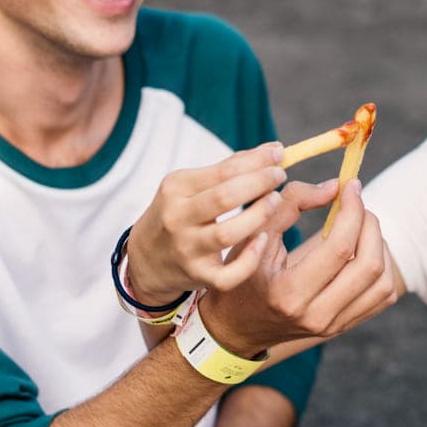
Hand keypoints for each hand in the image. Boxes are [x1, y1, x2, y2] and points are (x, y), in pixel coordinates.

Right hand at [126, 143, 288, 304]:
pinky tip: (263, 241)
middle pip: (225, 197)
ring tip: (275, 201)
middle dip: (259, 183)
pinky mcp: (198, 276)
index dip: (255, 162)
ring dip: (259, 215)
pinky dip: (249, 259)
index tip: (278, 155)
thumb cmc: (179, 213)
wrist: (147, 258)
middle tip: (279, 175)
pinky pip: (228, 275)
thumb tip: (272, 151)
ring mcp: (187, 249)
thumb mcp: (190, 185)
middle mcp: (178, 218)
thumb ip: (228, 168)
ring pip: (228, 234)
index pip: (222, 171)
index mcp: (176, 188)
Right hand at [198, 177, 398, 355]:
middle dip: (370, 225)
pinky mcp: (343, 327)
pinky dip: (382, 267)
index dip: (352, 210)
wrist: (238, 324)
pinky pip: (383, 296)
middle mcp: (315, 316)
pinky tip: (363, 249)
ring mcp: (332, 326)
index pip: (340, 248)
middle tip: (356, 204)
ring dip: (379, 245)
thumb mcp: (256, 233)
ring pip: (383, 283)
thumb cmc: (243, 272)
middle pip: (369, 265)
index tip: (350, 186)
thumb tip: (335, 187)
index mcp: (289, 293)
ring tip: (360, 226)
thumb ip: (293, 202)